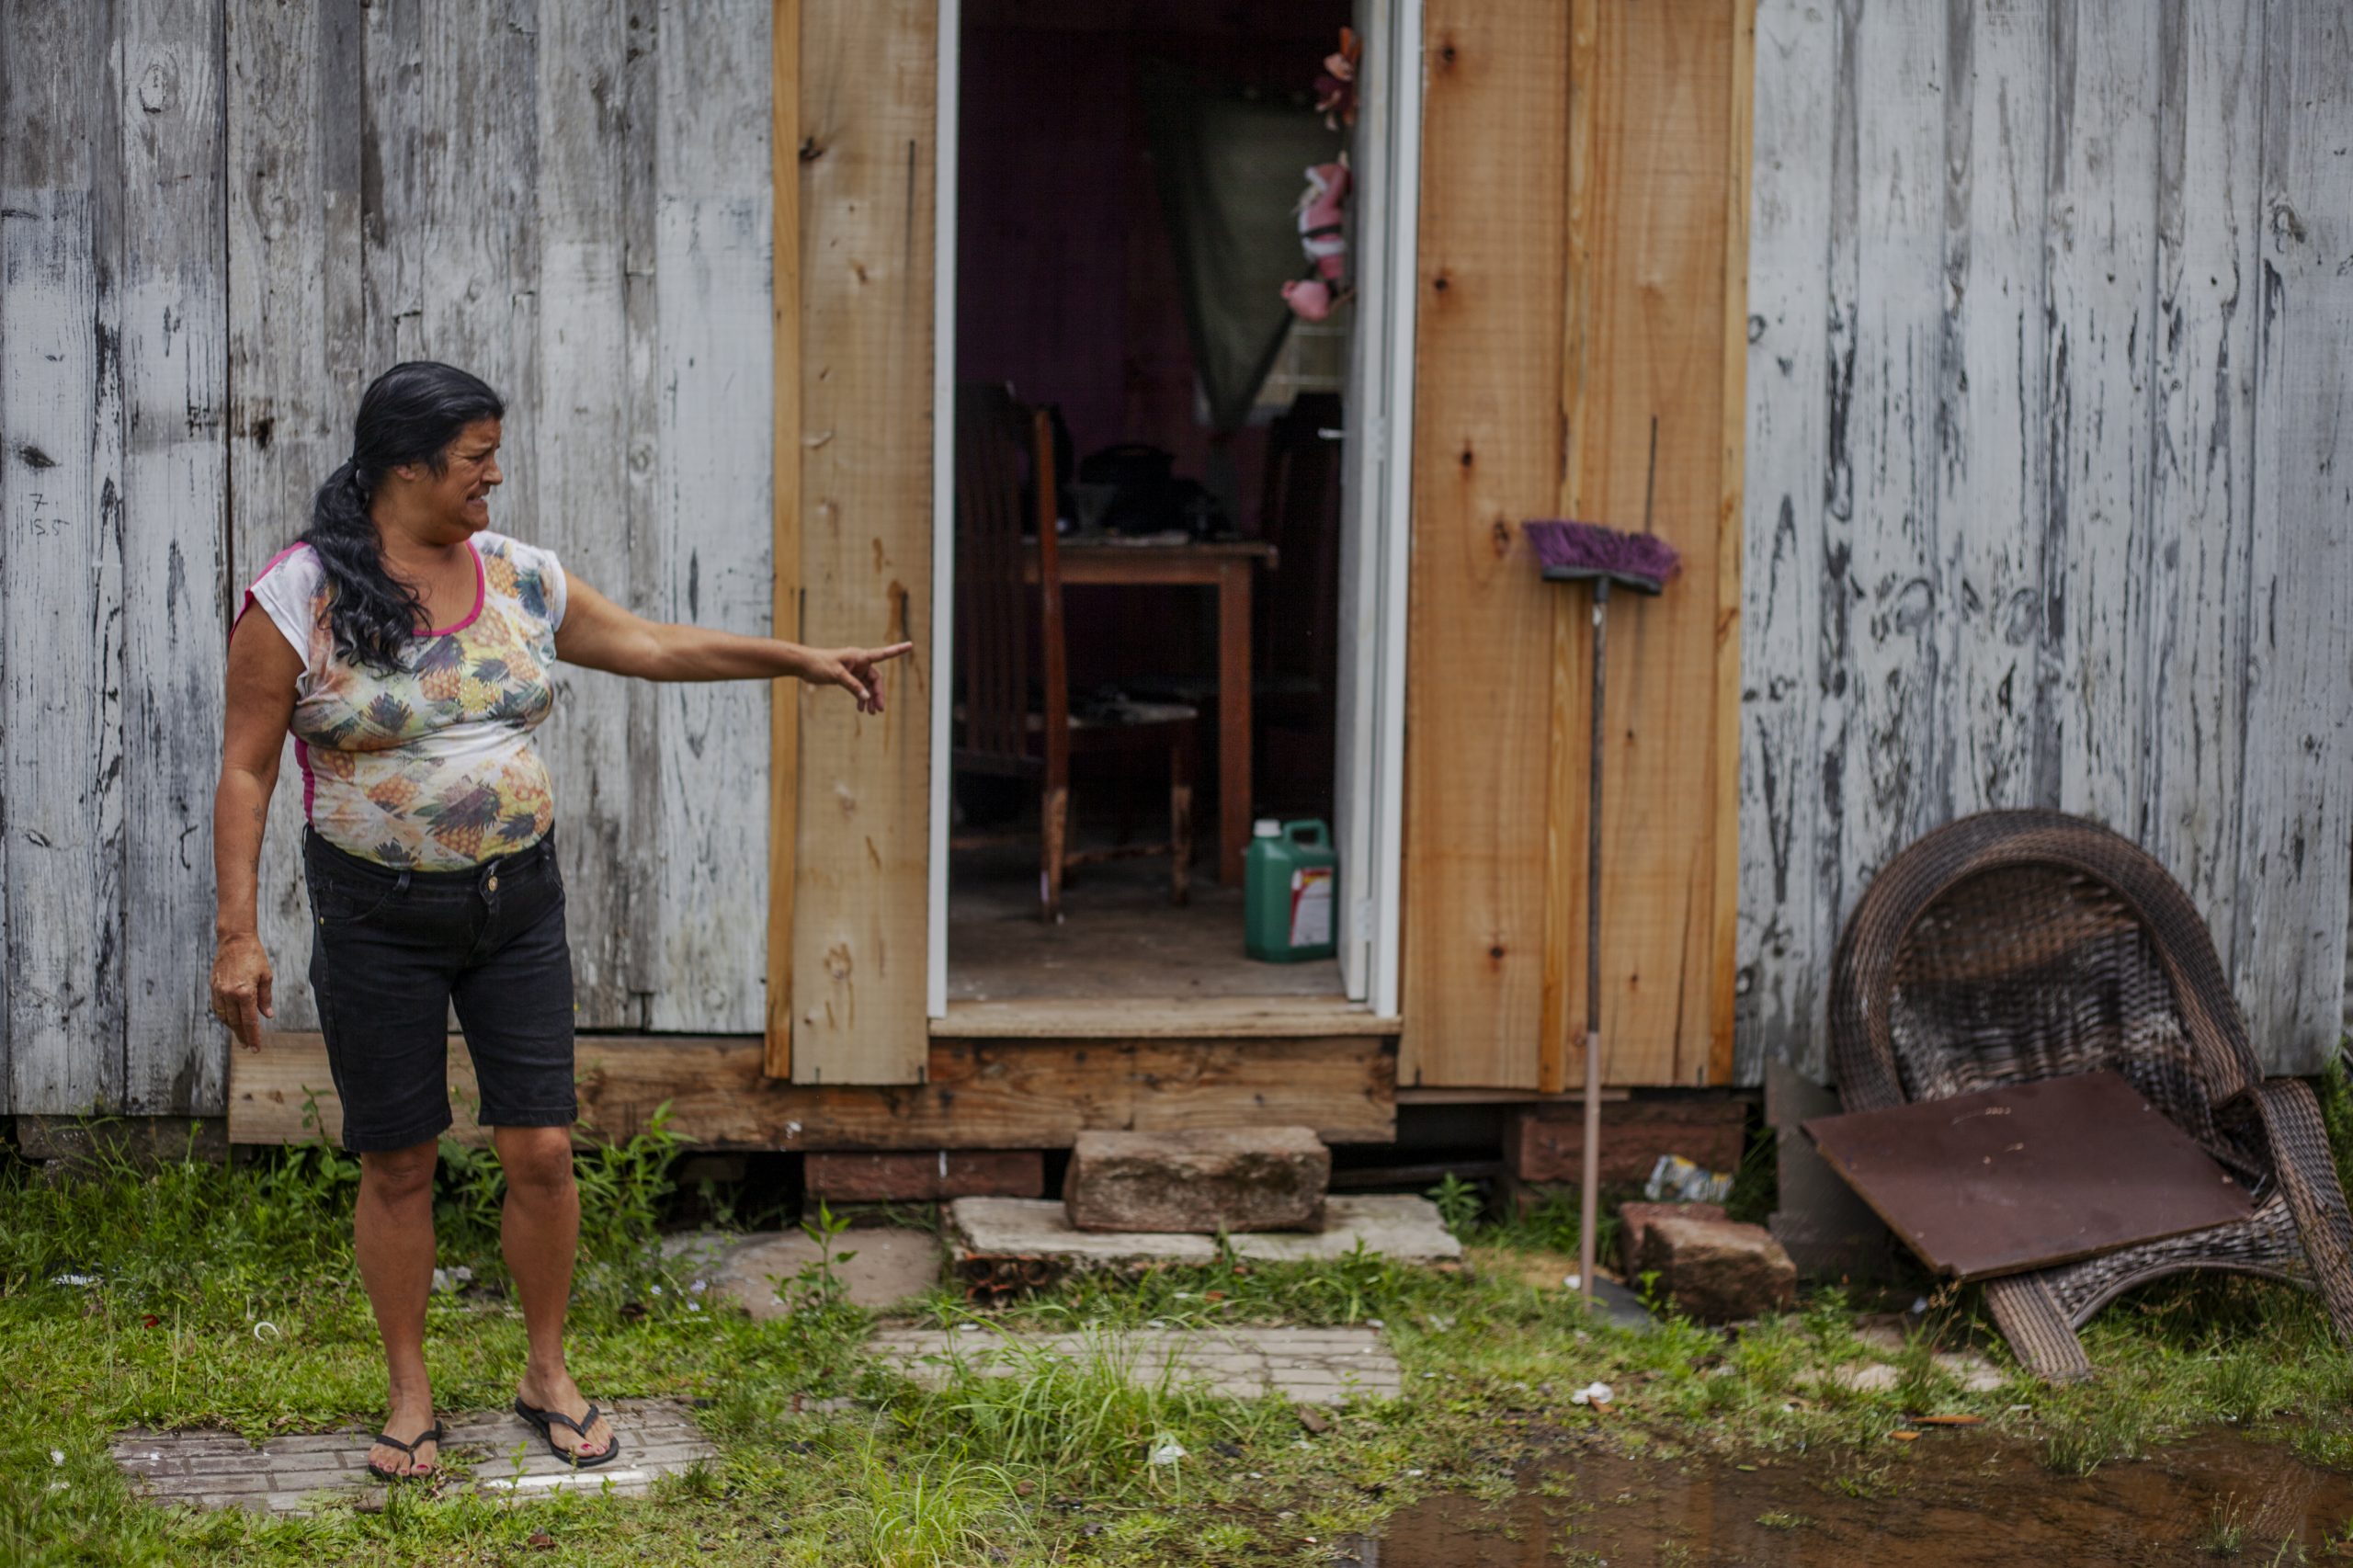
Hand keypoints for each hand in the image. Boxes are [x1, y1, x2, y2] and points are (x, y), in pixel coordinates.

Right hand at [210, 934, 274, 1052]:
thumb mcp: (266, 976)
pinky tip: (230, 1020)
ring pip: (225, 1017)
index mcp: (245, 992)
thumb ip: (265, 998)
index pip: (250, 1021)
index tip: (256, 1048)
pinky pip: (217, 1007)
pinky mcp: (213, 987)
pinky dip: (224, 1016)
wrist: (234, 940)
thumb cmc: (254, 956)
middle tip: (248, 1046)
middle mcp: (230, 994)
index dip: (253, 1036)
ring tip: (241, 1035)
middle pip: (236, 1022)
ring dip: (232, 1028)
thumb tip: (267, 1016)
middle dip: (243, 1036)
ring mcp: (219, 991)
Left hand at [809, 642, 914, 714]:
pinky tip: (861, 708)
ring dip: (871, 698)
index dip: (897, 650)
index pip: (882, 653)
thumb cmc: (819, 664)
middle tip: (879, 710)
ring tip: (872, 713)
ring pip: (868, 685)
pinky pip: (859, 688)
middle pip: (876, 679)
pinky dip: (861, 697)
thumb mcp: (837, 675)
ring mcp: (854, 669)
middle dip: (878, 694)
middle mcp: (860, 662)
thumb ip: (853, 686)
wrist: (804, 665)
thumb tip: (867, 697)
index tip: (910, 645)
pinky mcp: (848, 676)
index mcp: (860, 656)